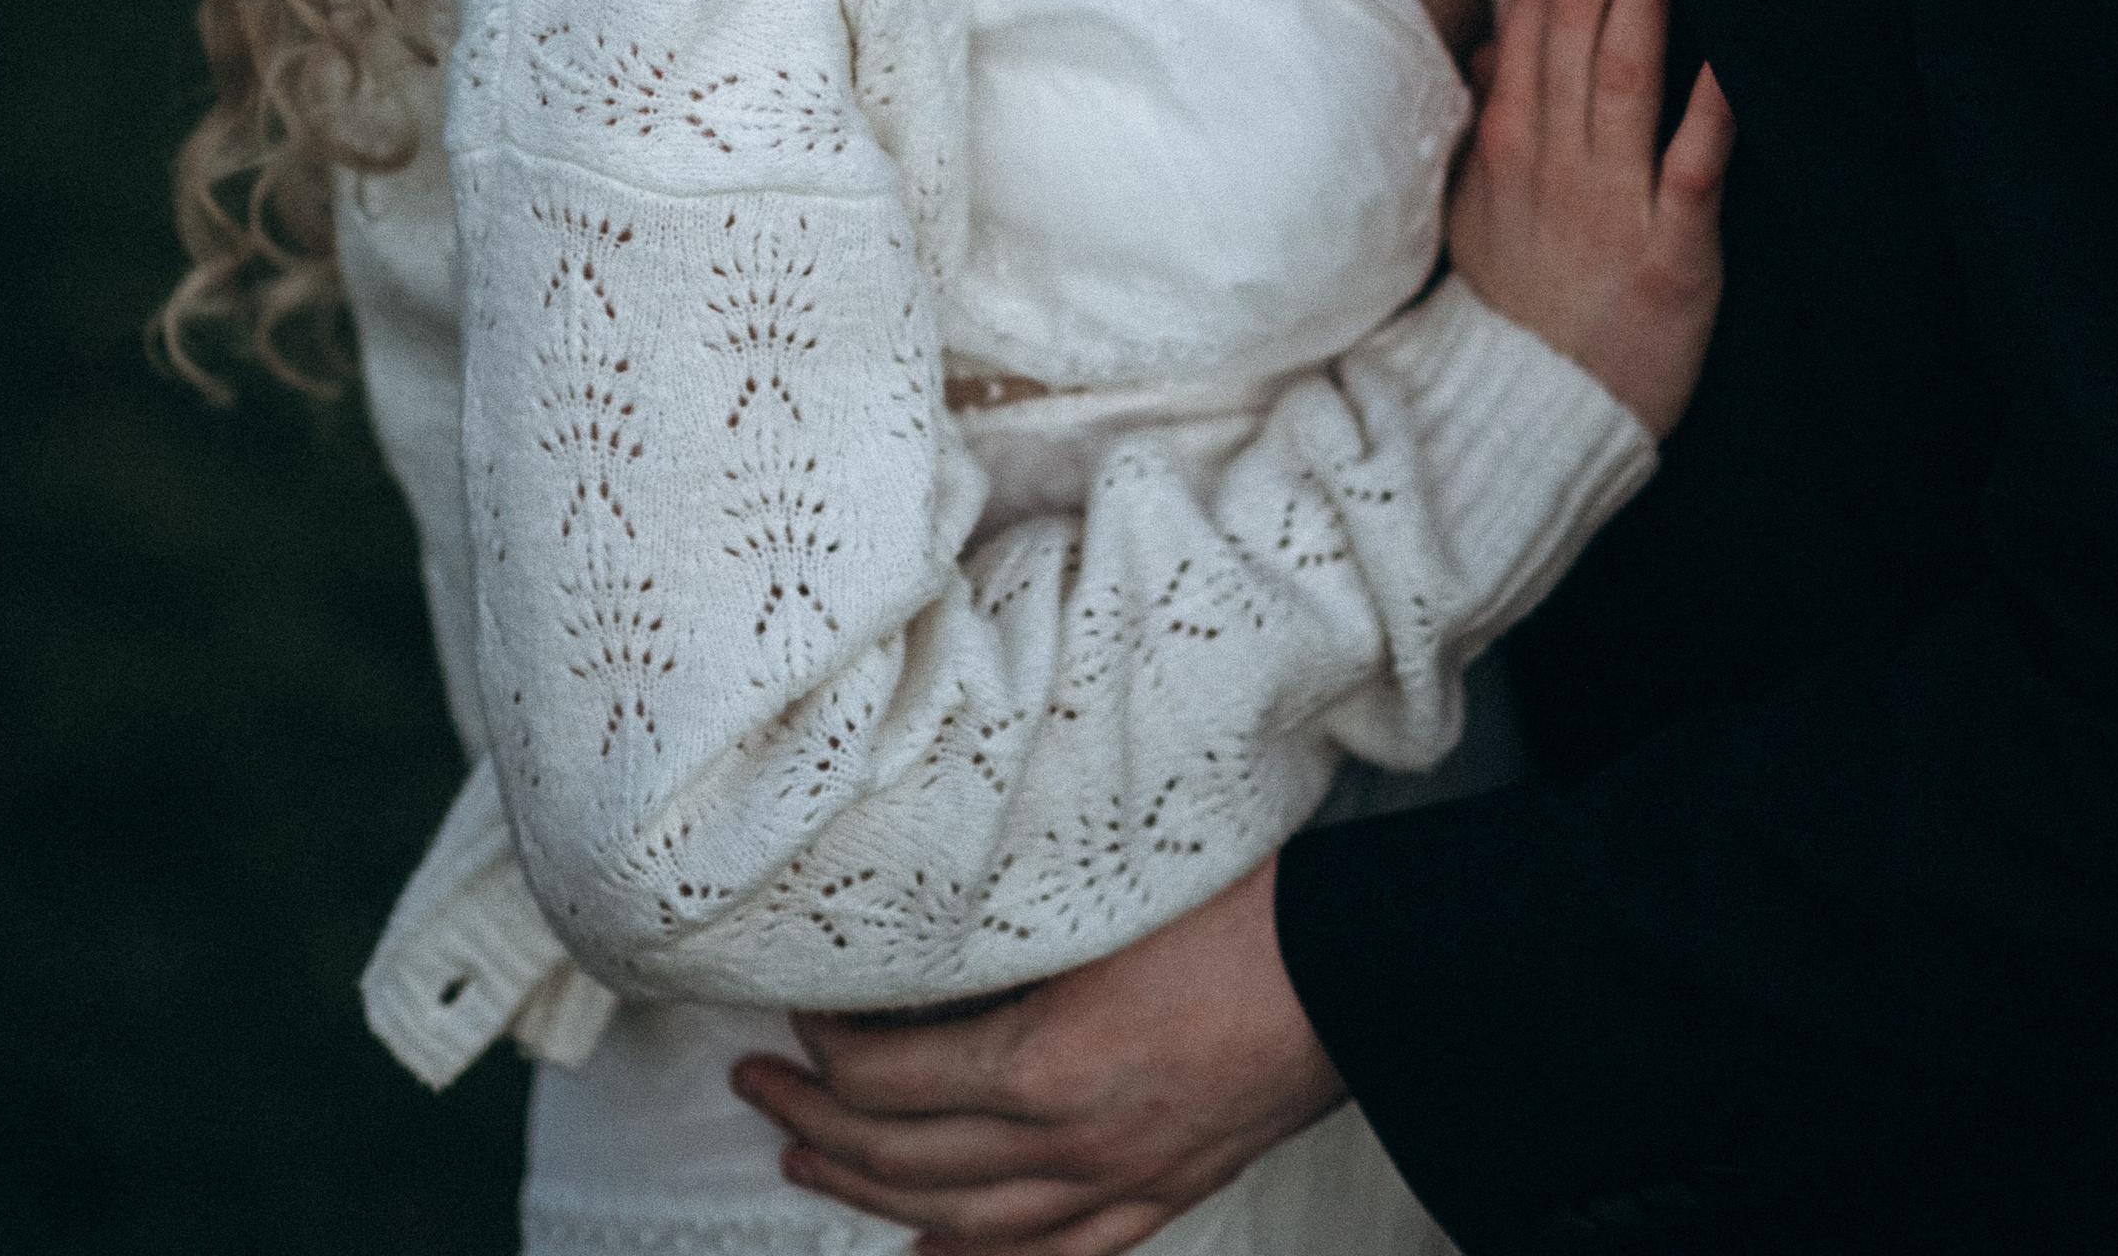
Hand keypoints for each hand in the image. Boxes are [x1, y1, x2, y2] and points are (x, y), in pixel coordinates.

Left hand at [731, 855, 1341, 1254]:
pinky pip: (1054, 1254)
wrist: (1359, 968)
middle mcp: (1072, 1141)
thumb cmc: (1244, 905)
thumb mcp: (1106, 897)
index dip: (829, 1051)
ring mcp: (1119, 1181)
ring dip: (871, 1197)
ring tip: (807, 1166)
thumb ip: (1012, 925)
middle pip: (907, 1158)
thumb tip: (921, 928)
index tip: (795, 1012)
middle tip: (758, 1092)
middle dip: (818, 1126)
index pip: (892, 1077)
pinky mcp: (1165, 1192)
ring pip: (964, 1223)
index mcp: (1049, 1061)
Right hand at [1445, 0, 1734, 434]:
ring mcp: (1605, 197)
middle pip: (1575, 8)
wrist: (1523, 422)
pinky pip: (1692, 167)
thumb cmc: (1517, 303)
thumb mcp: (1482, 200)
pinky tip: (1737, 52)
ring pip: (1625, 64)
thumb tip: (1500, 38)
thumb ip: (1496, 110)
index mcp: (1511, 127)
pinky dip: (1713, 109)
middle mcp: (1552, 148)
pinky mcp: (1666, 251)